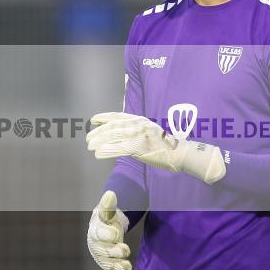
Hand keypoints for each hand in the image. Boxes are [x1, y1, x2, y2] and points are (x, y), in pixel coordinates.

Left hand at [86, 112, 226, 184]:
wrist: (180, 153)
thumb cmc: (166, 146)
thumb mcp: (150, 132)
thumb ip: (136, 131)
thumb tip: (121, 134)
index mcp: (140, 120)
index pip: (118, 116)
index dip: (104, 117)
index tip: (93, 119)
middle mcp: (138, 125)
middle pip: (113, 126)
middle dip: (98, 132)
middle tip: (88, 138)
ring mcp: (139, 136)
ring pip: (113, 136)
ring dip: (99, 141)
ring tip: (90, 146)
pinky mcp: (139, 148)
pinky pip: (118, 149)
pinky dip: (106, 151)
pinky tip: (98, 154)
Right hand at [87, 190, 135, 269]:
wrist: (107, 230)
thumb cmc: (107, 220)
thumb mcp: (107, 210)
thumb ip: (109, 204)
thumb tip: (110, 194)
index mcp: (95, 232)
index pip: (98, 234)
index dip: (106, 235)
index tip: (116, 234)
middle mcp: (97, 247)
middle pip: (104, 252)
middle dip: (114, 252)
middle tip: (125, 250)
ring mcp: (103, 259)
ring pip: (109, 265)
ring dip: (119, 268)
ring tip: (128, 267)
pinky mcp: (111, 267)